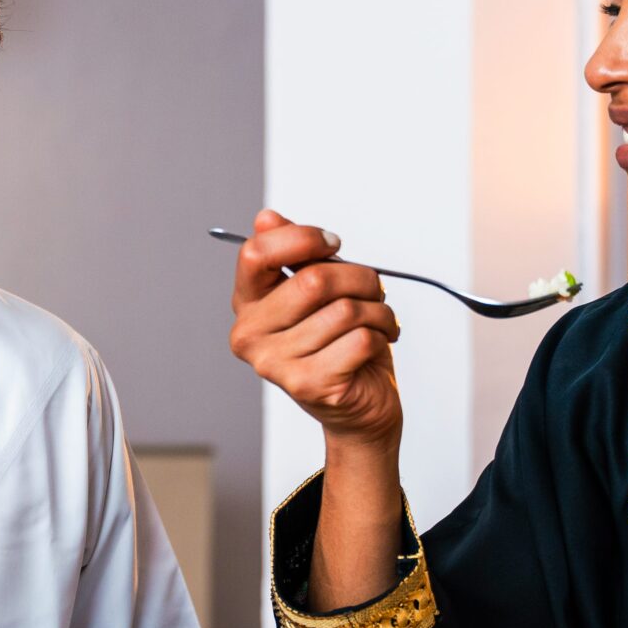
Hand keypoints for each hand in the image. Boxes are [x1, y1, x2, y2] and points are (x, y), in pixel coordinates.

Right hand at [229, 207, 401, 447]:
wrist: (359, 409)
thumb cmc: (339, 345)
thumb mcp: (317, 293)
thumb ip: (293, 256)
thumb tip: (266, 218)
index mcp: (246, 305)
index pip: (255, 253)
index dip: (302, 238)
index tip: (333, 245)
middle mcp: (249, 336)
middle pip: (313, 281)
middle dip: (359, 278)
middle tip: (373, 288)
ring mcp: (274, 364)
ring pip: (344, 311)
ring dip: (377, 310)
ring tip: (378, 321)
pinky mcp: (308, 385)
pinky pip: (359, 339)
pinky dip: (381, 335)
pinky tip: (377, 345)